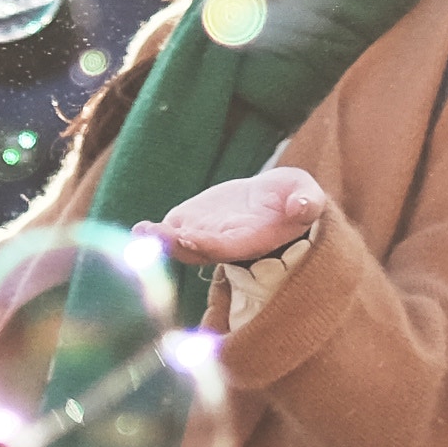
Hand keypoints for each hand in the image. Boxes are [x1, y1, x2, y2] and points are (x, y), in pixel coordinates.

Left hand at [156, 167, 329, 263]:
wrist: (278, 198)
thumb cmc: (296, 198)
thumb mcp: (307, 196)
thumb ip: (307, 202)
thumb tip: (303, 206)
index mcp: (253, 240)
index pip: (228, 247)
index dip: (209, 244)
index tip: (190, 237)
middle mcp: (227, 243)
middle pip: (198, 250)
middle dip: (176, 244)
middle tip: (153, 235)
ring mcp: (208, 233)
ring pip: (181, 243)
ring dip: (161, 240)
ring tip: (141, 232)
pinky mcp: (196, 221)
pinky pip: (175, 229)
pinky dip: (158, 232)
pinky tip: (140, 230)